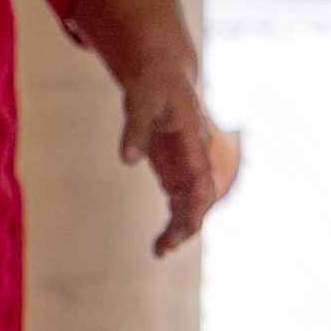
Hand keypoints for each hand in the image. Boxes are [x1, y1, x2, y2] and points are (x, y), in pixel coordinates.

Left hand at [119, 53, 240, 256]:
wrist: (161, 78)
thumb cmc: (153, 86)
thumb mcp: (141, 101)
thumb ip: (136, 130)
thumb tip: (127, 159)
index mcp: (195, 139)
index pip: (203, 177)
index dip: (199, 202)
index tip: (192, 224)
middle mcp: (197, 159)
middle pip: (198, 199)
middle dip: (185, 223)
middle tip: (166, 246)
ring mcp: (187, 169)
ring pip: (189, 207)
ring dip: (177, 231)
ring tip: (159, 252)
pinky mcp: (175, 175)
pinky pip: (177, 207)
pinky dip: (170, 226)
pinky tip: (158, 247)